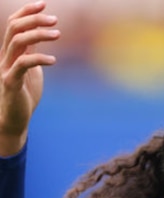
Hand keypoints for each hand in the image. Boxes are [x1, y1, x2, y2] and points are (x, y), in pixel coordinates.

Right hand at [0, 1, 57, 155]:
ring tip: (57, 34)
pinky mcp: (11, 83)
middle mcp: (5, 57)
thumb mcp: (31, 68)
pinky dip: (38, 59)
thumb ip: (33, 52)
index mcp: (11, 52)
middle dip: (33, 19)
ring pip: (17, 43)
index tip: (43, 4)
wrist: (14, 119)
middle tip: (55, 18)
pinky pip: (22, 65)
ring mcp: (6, 69)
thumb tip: (42, 36)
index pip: (13, 24)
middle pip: (14, 29)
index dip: (26, 12)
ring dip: (37, 35)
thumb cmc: (24, 94)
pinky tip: (53, 60)